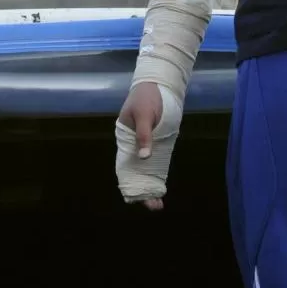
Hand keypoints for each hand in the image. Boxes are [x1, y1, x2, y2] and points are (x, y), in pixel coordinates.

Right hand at [116, 81, 170, 212]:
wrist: (156, 83)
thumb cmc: (146, 97)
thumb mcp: (144, 114)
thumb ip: (144, 134)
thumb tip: (144, 157)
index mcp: (125, 139)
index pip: (125, 166)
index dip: (130, 182)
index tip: (137, 198)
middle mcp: (134, 144)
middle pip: (136, 171)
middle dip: (143, 189)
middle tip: (155, 205)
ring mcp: (146, 143)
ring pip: (146, 168)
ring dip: (151, 183)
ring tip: (159, 201)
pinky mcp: (157, 140)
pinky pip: (155, 159)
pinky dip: (157, 172)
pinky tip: (161, 184)